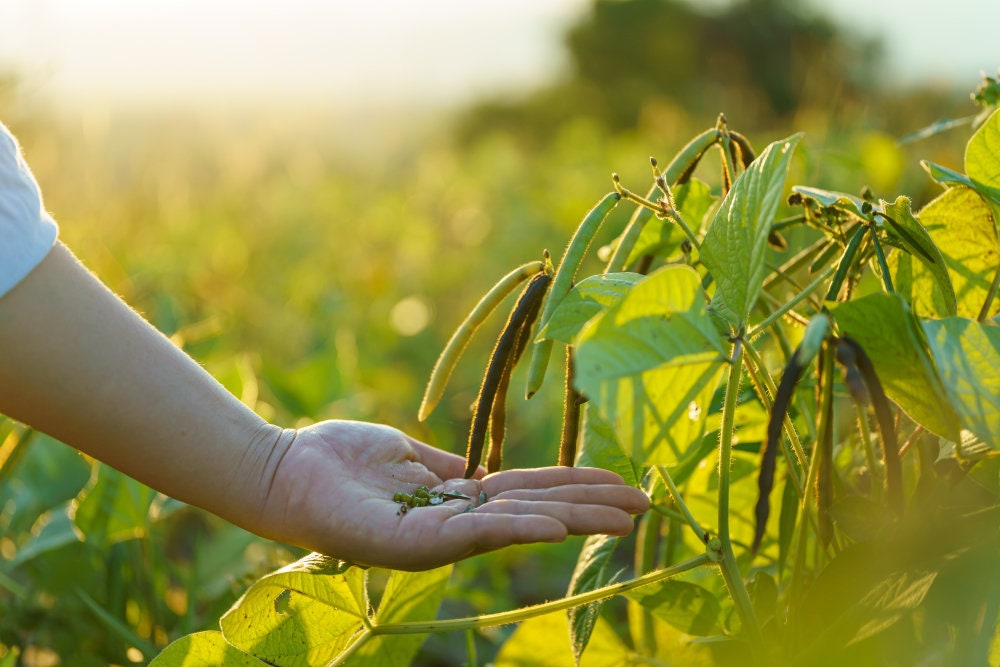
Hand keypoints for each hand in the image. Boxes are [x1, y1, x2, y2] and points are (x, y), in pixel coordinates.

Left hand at [254, 420, 649, 569]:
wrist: (284, 469)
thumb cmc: (338, 458)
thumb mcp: (404, 454)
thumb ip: (444, 466)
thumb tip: (478, 470)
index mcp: (456, 499)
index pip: (530, 491)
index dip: (577, 486)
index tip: (622, 482)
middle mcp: (454, 523)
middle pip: (537, 510)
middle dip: (592, 508)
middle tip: (647, 505)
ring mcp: (436, 536)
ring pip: (517, 526)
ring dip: (572, 520)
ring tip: (622, 518)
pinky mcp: (411, 543)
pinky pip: (471, 536)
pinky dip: (515, 529)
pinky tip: (553, 525)